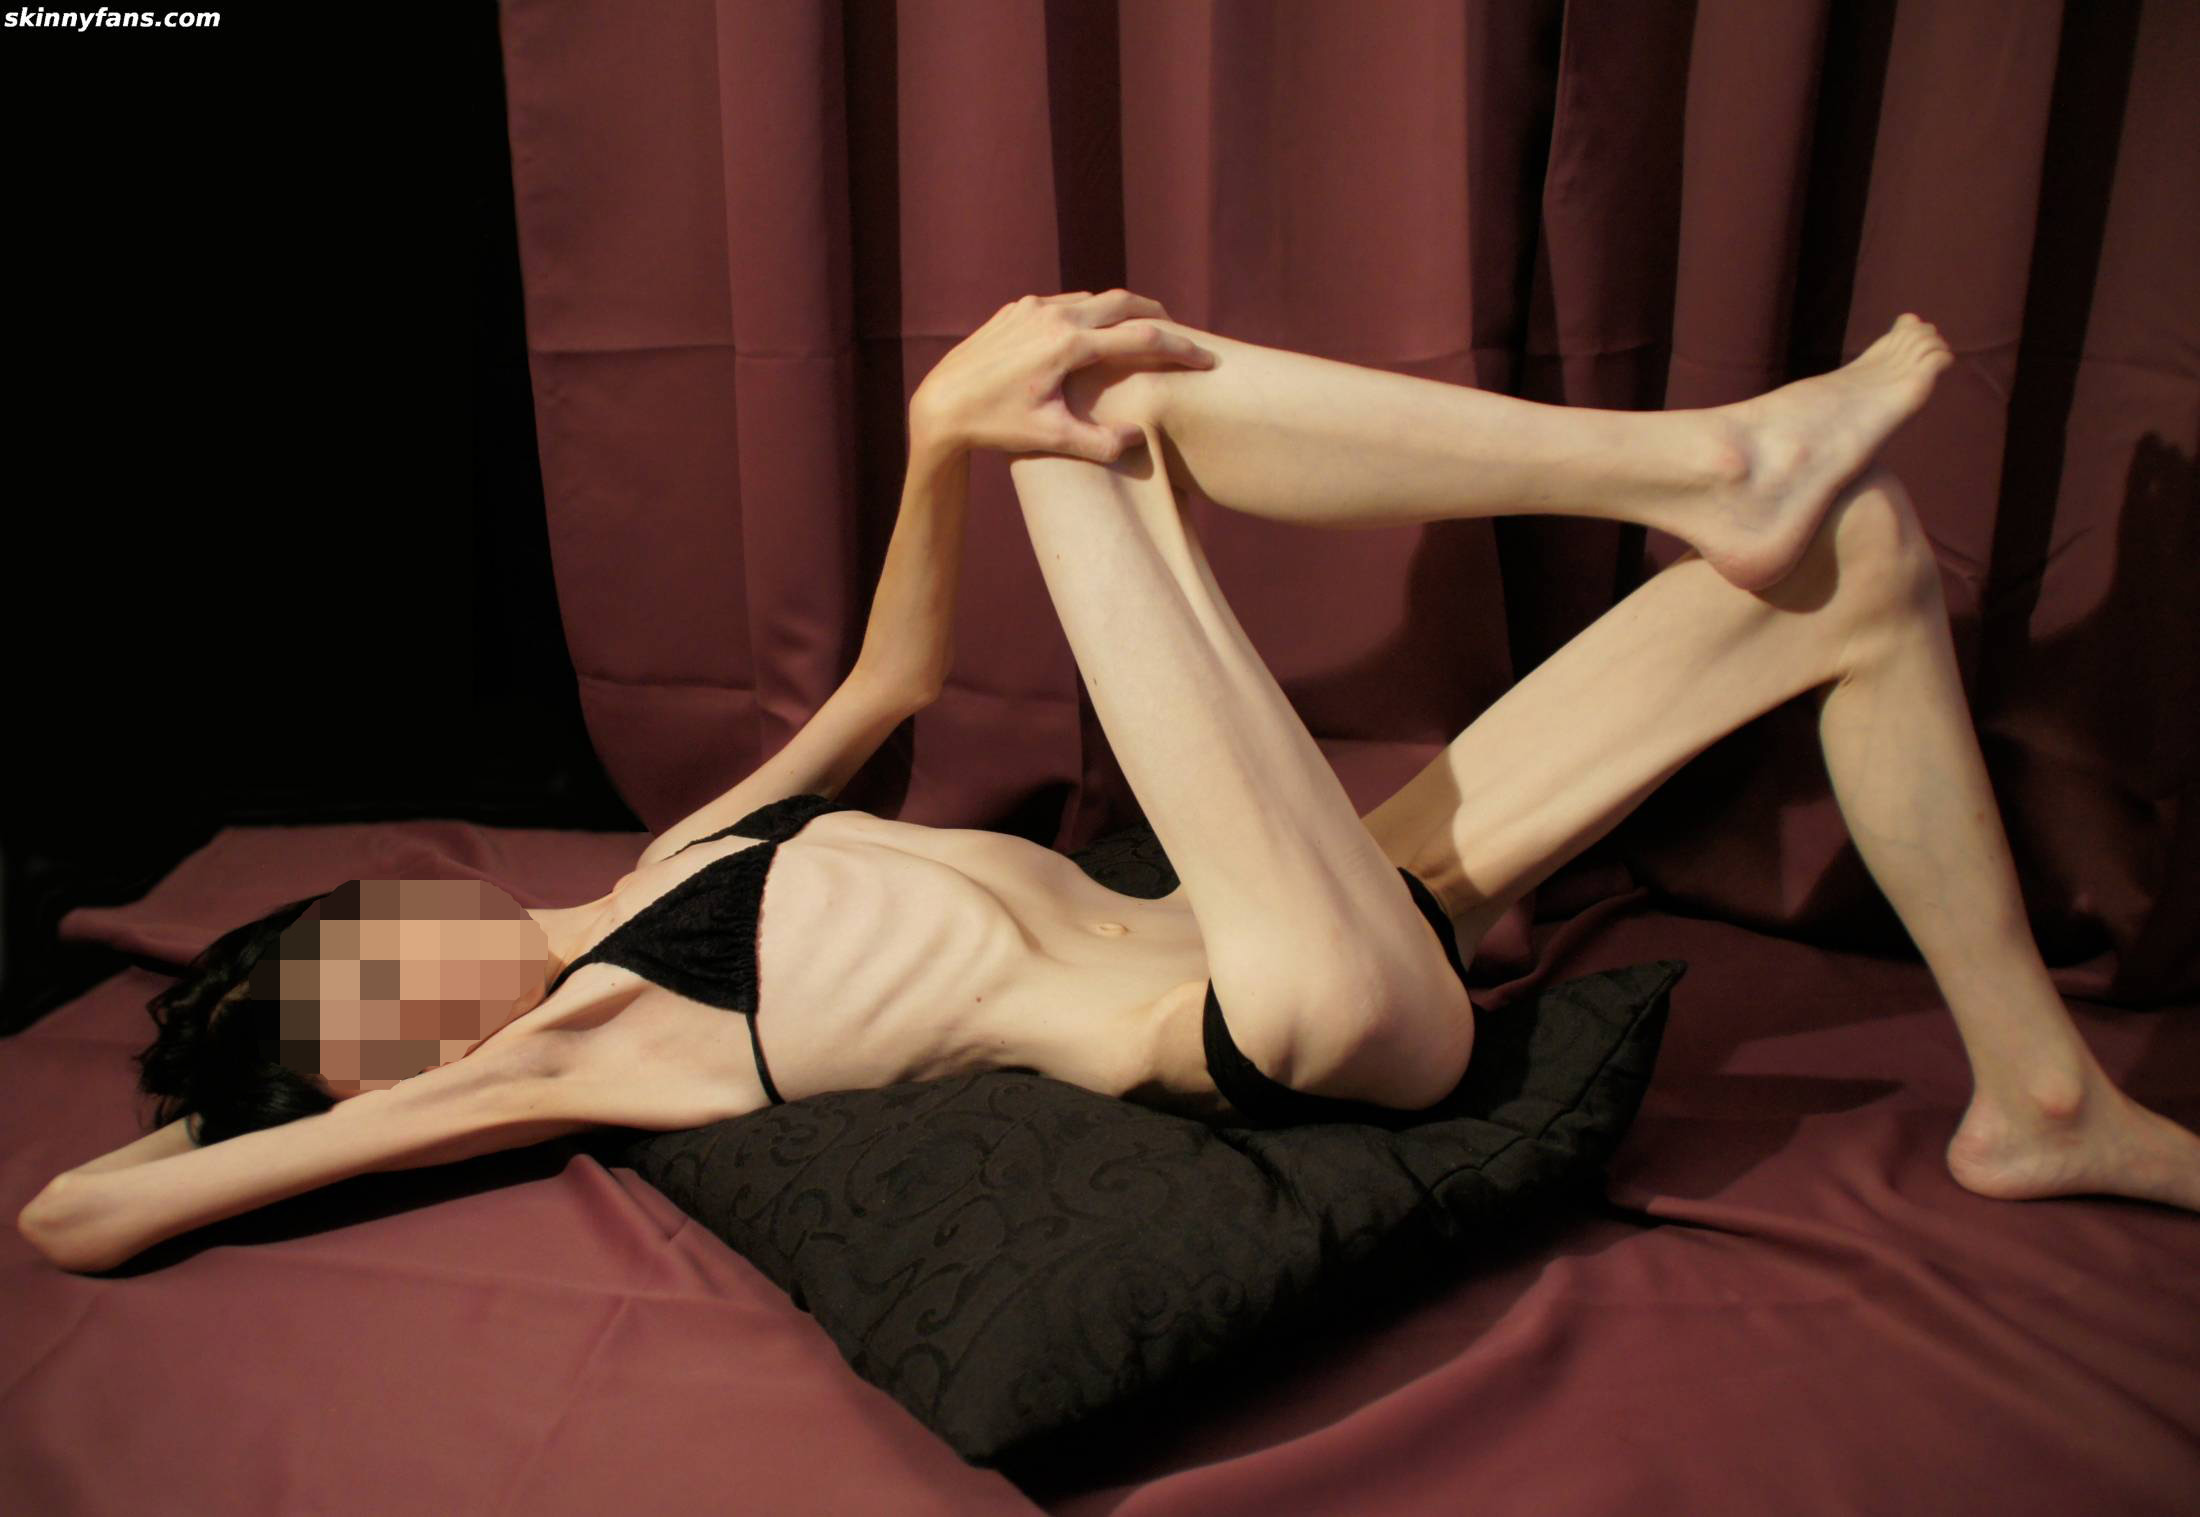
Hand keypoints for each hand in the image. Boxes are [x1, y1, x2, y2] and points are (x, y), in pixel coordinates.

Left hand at [910, 290, 1215, 461]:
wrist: (942, 403)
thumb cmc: (996, 425)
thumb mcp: (1051, 438)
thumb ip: (1101, 443)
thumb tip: (1140, 438)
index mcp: (1069, 344)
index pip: (1141, 338)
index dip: (1180, 348)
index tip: (1205, 360)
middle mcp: (1054, 315)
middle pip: (1123, 302)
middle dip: (1157, 316)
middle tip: (1181, 332)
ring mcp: (1033, 307)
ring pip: (1093, 299)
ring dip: (1122, 312)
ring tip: (1140, 331)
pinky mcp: (1017, 309)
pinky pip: (1065, 303)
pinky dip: (1089, 312)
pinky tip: (1093, 332)